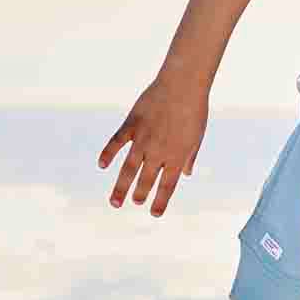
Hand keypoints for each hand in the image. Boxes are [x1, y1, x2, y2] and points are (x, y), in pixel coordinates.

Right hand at [98, 75, 209, 215]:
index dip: (160, 201)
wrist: (183, 85)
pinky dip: (108, 154)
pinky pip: (116, 142)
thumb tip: (186, 174)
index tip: (154, 214)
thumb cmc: (194, 111)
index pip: (168, 185)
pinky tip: (102, 165)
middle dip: (140, 194)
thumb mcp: (197, 137)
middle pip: (146, 179)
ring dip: (121, 186)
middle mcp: (159, 151)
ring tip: (115, 202)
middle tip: (135, 203)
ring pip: (129, 168)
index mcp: (177, 155)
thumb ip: (190, 157)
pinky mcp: (132, 124)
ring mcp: (143, 138)